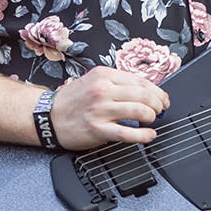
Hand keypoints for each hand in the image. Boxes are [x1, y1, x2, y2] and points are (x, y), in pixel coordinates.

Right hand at [50, 66, 169, 149]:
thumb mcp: (93, 81)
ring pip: (139, 111)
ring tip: (151, 120)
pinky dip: (143, 135)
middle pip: (143, 94)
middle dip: (158, 104)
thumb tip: (145, 90)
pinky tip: (148, 135)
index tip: (162, 98)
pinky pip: (128, 133)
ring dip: (152, 117)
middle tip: (160, 110)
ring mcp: (100, 110)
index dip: (157, 91)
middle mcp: (103, 90)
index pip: (140, 80)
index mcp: (104, 75)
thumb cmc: (72, 100)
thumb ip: (117, 83)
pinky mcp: (97, 130)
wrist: (47, 117)